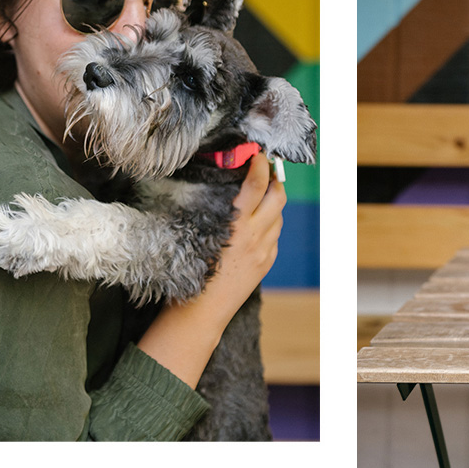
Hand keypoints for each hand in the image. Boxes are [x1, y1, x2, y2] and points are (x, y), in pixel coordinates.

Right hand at [136, 154, 285, 387]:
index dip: (260, 165)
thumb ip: (218, 210)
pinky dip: (270, 226)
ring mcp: (264, 251)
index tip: (258, 154)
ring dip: (273, 203)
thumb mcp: (198, 232)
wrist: (200, 313)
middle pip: (278, 197)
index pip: (256, 185)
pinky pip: (275, 237)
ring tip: (262, 196)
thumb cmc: (189, 271)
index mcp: (236, 225)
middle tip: (267, 170)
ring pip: (279, 216)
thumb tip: (228, 186)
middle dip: (276, 179)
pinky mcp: (266, 263)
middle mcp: (255, 236)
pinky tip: (257, 226)